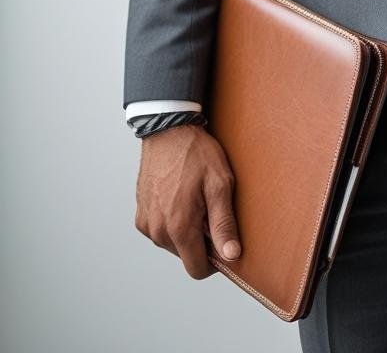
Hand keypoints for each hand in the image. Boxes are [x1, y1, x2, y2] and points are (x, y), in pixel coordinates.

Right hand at [134, 123, 240, 278]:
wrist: (168, 130)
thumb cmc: (196, 154)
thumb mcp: (220, 184)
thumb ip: (224, 224)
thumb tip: (231, 256)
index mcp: (178, 227)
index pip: (197, 269)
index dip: (215, 261)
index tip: (223, 240)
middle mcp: (158, 231)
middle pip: (186, 256)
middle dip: (201, 241)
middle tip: (210, 209)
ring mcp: (146, 224)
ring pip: (173, 245)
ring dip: (187, 232)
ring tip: (195, 200)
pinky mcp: (140, 216)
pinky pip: (161, 231)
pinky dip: (173, 222)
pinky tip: (181, 198)